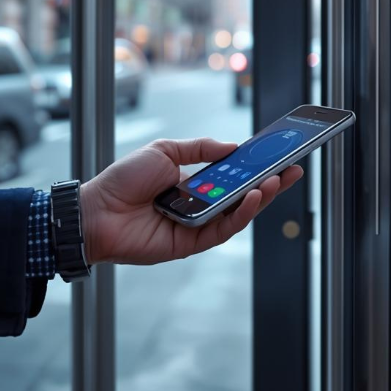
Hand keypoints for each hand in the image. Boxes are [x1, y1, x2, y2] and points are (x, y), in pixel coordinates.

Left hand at [80, 138, 302, 264]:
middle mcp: (201, 205)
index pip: (234, 175)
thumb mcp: (165, 150)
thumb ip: (200, 148)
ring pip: (238, 213)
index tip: (278, 155)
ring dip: (261, 197)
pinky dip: (242, 214)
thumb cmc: (124, 180)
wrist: (97, 210)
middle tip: (293, 169)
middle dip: (270, 183)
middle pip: (243, 195)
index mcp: (194, 183)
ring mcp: (198, 225)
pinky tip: (253, 196)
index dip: (256, 166)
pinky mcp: (193, 243)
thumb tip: (233, 147)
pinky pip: (224, 229)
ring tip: (277, 180)